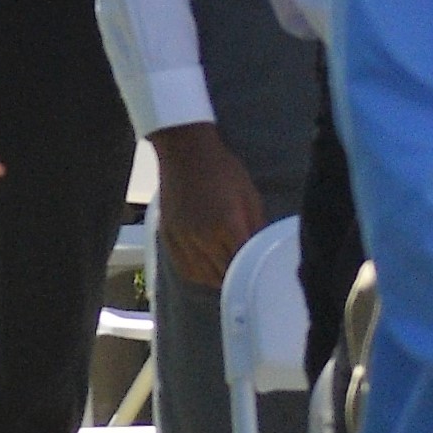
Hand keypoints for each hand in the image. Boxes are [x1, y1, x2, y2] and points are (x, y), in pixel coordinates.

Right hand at [153, 121, 265, 290]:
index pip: (243, 266)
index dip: (253, 274)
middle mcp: (203, 238)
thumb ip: (257, 227)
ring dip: (218, 280)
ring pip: (204, 276)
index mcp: (227, 226)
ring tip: (229, 277)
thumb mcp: (250, 196)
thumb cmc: (224, 170)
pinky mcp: (168, 237)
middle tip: (248, 278)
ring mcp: (183, 239)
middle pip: (224, 274)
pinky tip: (208, 272)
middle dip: (238, 279)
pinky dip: (198, 275)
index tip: (261, 276)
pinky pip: (184, 267)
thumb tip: (263, 251)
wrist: (185, 152)